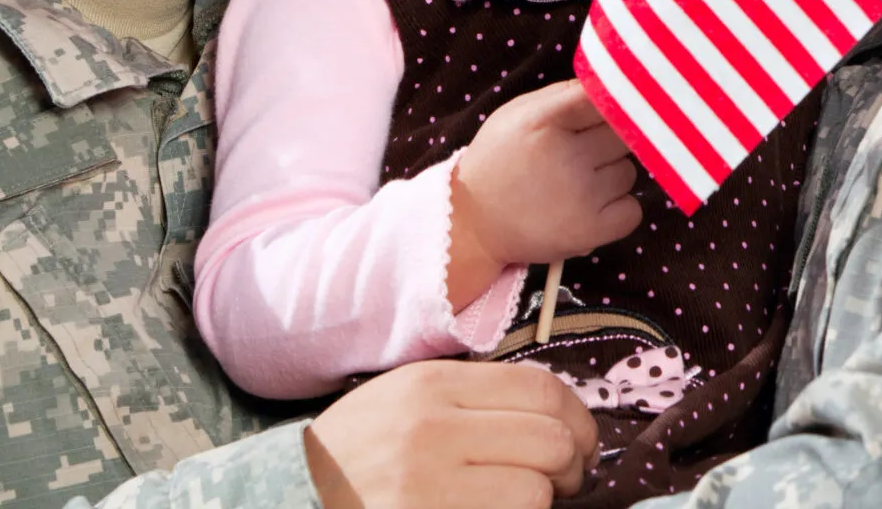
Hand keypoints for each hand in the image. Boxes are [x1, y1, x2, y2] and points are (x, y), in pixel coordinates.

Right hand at [305, 360, 598, 508]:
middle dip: (573, 466)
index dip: (580, 418)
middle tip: (568, 480)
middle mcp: (431, 428)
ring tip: (528, 501)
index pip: (539, 388)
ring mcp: (426, 483)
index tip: (583, 441)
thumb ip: (474, 396)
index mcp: (432, 384)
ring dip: (543, 502)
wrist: (299, 493)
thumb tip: (557, 414)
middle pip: (550, 439)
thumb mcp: (407, 398)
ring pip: (535, 490)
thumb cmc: (362, 448)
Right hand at [448, 80, 640, 300]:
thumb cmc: (500, 160)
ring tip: (577, 184)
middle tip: (583, 152)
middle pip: (623, 134)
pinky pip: (632, 210)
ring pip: (629, 171)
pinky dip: (617, 211)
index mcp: (544, 120)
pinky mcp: (591, 231)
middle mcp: (566, 156)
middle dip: (609, 140)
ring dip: (611, 176)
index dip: (613, 101)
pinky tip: (591, 208)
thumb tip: (607, 85)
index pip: (602, 97)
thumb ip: (562, 94)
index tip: (612, 108)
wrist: (474, 223)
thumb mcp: (516, 113)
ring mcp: (581, 196)